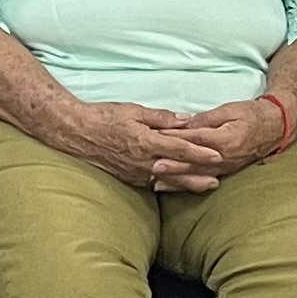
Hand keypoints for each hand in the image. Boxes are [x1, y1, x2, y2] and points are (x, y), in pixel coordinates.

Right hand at [63, 100, 231, 193]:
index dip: (200, 152)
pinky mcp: (129, 178)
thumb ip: (161, 117)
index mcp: (146, 142)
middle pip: (177, 170)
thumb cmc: (104, 117)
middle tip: (219, 179)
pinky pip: (153, 184)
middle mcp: (142, 161)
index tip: (218, 155)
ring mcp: (135, 172)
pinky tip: (179, 187)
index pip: (179, 148)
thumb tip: (185, 120)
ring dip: (188, 184)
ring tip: (206, 186)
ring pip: (168, 181)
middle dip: (199, 175)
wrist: (77, 132)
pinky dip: (169, 186)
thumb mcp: (134, 110)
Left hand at [162, 94, 296, 181]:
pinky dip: (187, 183)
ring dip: (177, 178)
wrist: (275, 128)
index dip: (175, 138)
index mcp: (224, 139)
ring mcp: (225, 167)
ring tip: (156, 180)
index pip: (195, 139)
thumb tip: (186, 124)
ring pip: (197, 175)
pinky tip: (173, 186)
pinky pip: (203, 179)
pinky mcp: (225, 171)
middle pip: (194, 162)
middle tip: (152, 165)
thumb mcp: (229, 110)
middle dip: (172, 165)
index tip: (157, 138)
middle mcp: (224, 157)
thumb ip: (207, 119)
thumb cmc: (251, 115)